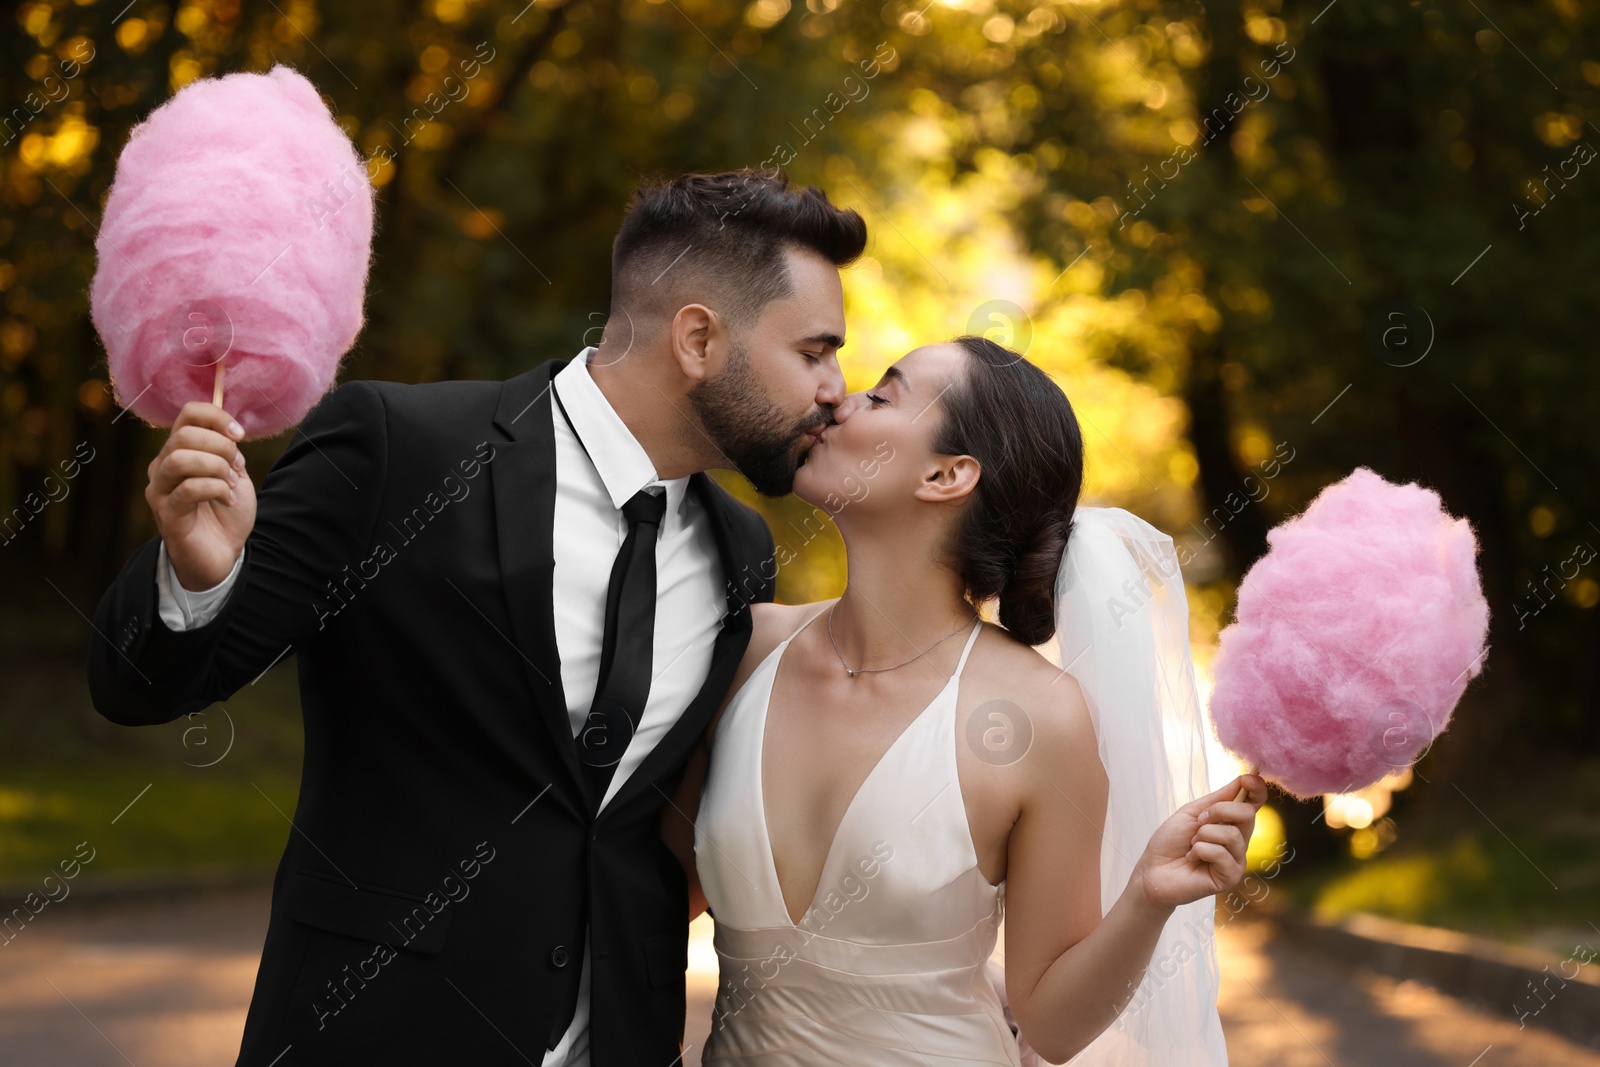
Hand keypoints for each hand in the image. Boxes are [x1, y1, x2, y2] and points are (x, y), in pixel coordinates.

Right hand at [146, 402, 256, 589]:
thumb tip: (230, 431)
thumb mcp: (234, 474)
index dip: (217, 417)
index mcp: (179, 451)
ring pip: (180, 459)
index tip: (240, 435)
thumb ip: (229, 451)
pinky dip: (216, 489)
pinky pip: (189, 489)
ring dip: (216, 468)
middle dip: (220, 447)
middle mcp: (163, 466)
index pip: (189, 414)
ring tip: (231, 484)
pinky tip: (228, 500)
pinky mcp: (167, 513)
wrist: (223, 553)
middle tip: (237, 467)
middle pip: (183, 435)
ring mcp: (161, 490)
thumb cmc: (225, 512)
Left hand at [1133, 774, 1267, 909]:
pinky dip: (1200, 851)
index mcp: (1231, 823)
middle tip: (1198, 821)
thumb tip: (1243, 779)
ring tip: (1191, 845)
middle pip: (1247, 814)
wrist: (1152, 870)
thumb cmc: (1170, 842)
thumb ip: (1218, 799)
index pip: (1254, 804)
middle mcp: (1239, 841)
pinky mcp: (1231, 877)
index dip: (1257, 789)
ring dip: (1203, 835)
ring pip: (1232, 835)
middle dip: (1218, 811)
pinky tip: (1192, 859)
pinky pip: (1221, 853)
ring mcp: (1236, 860)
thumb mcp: (1192, 813)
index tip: (1248, 779)